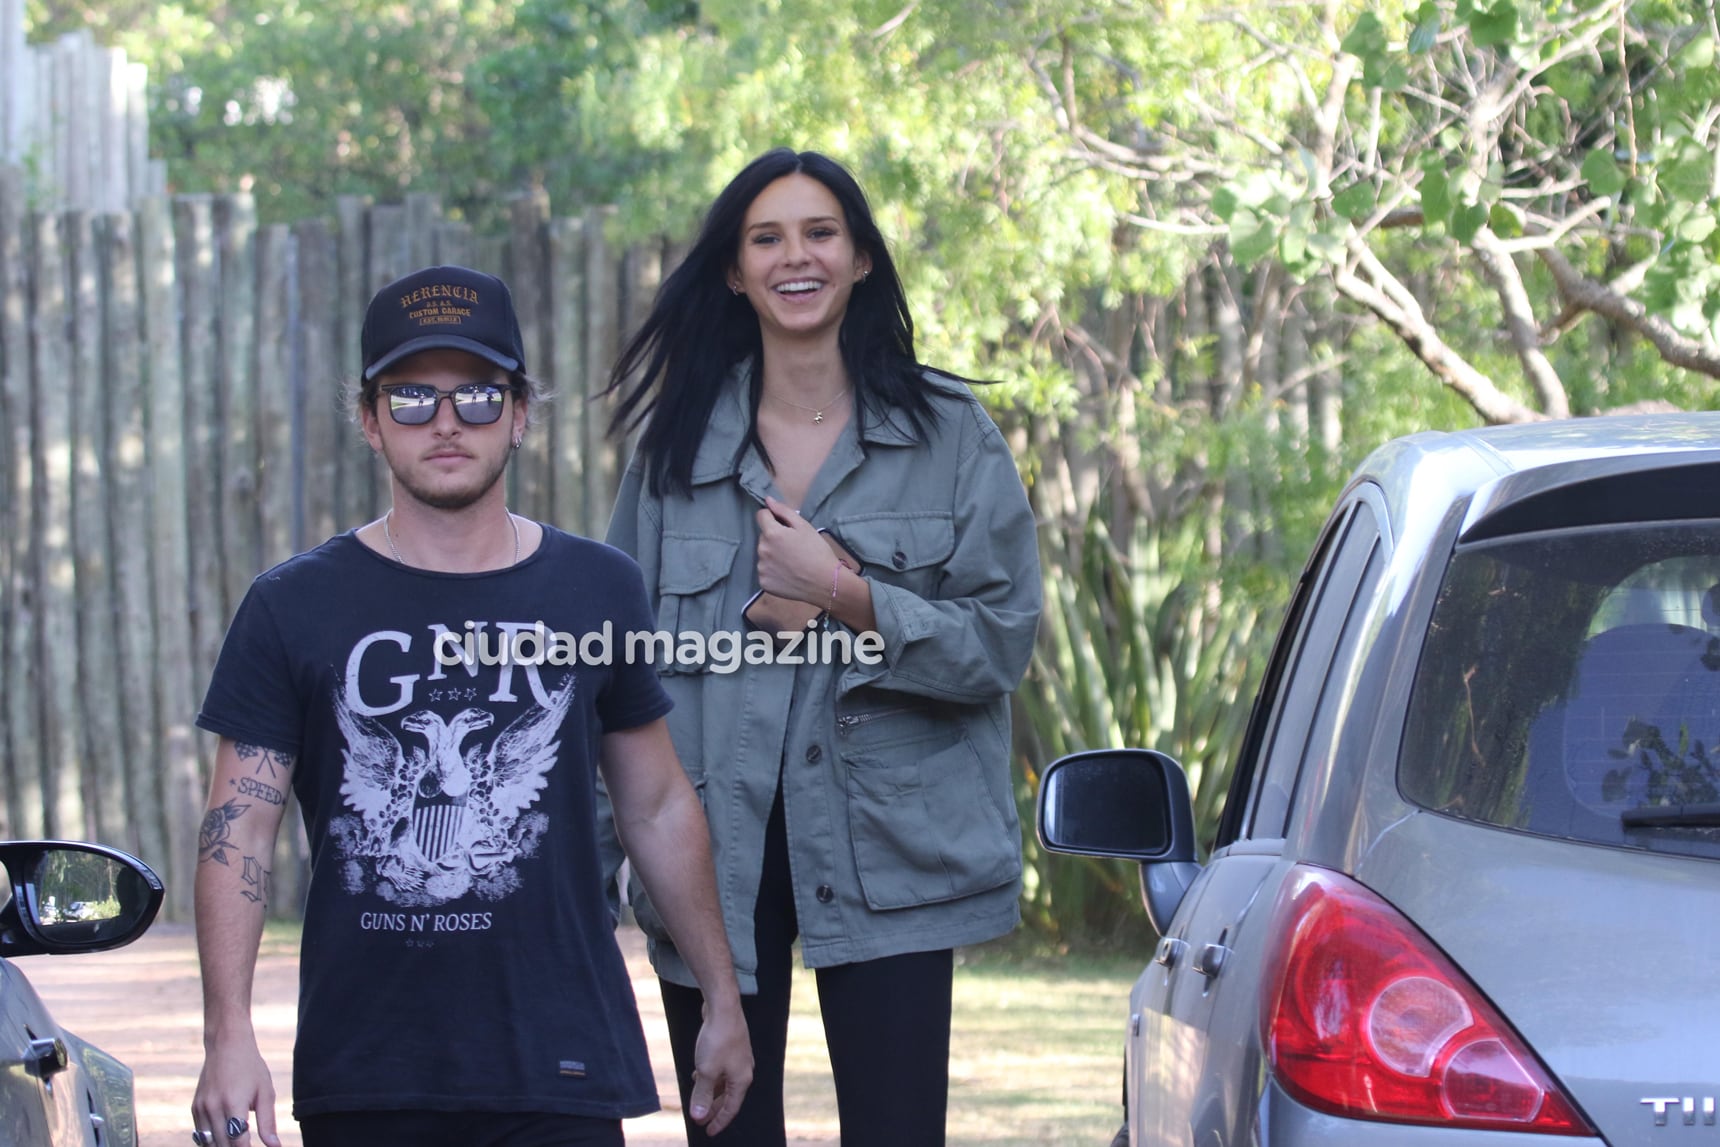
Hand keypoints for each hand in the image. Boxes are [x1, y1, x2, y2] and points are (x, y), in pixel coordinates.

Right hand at [192, 1036, 281, 1146]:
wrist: (226, 1046)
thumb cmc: (251, 1068)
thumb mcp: (265, 1092)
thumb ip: (268, 1122)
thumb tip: (275, 1146)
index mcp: (233, 1103)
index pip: (238, 1142)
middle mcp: (213, 1108)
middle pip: (223, 1145)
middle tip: (248, 1144)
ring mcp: (201, 1108)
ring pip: (210, 1143)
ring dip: (224, 1146)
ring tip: (238, 1142)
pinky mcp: (195, 1108)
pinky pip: (201, 1134)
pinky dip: (212, 1141)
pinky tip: (225, 1139)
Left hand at [688, 999, 752, 1135]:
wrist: (723, 1007)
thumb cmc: (717, 1039)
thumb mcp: (706, 1071)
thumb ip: (702, 1095)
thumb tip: (698, 1116)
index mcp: (741, 1079)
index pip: (731, 1108)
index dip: (719, 1121)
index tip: (708, 1131)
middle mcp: (743, 1070)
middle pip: (728, 1096)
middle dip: (713, 1108)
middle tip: (701, 1119)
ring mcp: (738, 1057)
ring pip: (724, 1082)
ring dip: (710, 1092)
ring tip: (697, 1099)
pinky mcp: (731, 1047)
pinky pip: (721, 1069)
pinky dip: (711, 1077)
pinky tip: (698, 1075)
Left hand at [755, 495, 835, 605]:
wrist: (826, 583)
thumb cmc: (818, 552)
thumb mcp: (804, 527)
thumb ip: (784, 511)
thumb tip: (768, 500)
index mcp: (772, 533)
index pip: (761, 516)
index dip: (773, 517)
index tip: (784, 526)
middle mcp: (762, 550)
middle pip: (764, 536)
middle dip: (774, 538)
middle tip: (793, 547)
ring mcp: (762, 568)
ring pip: (764, 554)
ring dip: (773, 555)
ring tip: (792, 562)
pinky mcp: (763, 583)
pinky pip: (765, 571)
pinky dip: (773, 571)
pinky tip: (788, 574)